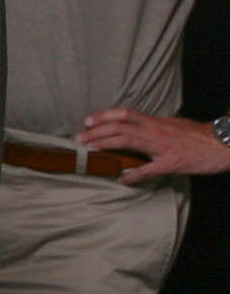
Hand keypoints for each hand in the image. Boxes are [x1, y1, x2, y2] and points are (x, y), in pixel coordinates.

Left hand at [79, 106, 229, 183]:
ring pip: (127, 141)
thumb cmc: (199, 136)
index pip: (125, 114)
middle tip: (79, 139)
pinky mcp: (172, 163)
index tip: (87, 121)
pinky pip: (149, 170)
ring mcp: (162, 147)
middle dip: (96, 132)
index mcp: (156, 122)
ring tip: (89, 151)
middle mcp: (155, 131)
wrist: (223, 144)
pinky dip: (133, 174)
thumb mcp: (173, 126)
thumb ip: (154, 127)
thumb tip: (137, 130)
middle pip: (119, 127)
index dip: (104, 116)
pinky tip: (122, 179)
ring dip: (105, 145)